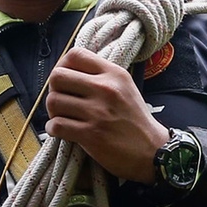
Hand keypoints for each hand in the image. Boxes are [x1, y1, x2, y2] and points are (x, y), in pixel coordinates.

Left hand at [44, 48, 166, 181]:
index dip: (62, 66)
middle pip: (58, 77)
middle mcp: (105, 89)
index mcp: (114, 74)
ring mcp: (97, 112)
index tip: (64, 79)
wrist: (153, 151)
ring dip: (52, 111)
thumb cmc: (135, 120)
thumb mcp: (125, 87)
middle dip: (53, 90)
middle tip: (61, 100)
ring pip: (53, 101)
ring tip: (61, 116)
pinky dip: (53, 128)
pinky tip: (60, 130)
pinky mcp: (90, 134)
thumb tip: (70, 70)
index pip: (75, 55)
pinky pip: (56, 125)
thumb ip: (102, 75)